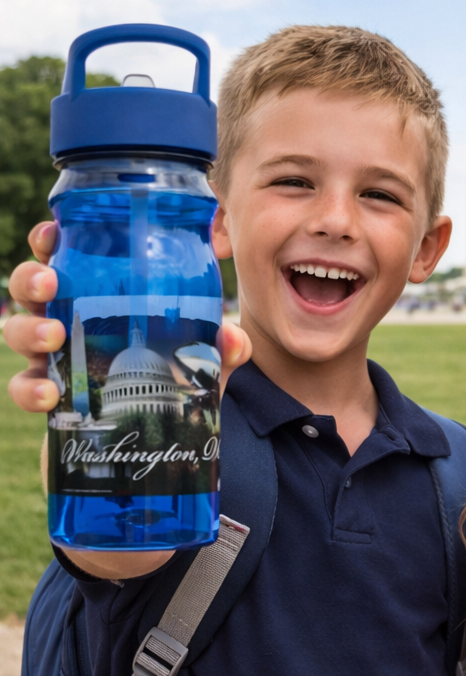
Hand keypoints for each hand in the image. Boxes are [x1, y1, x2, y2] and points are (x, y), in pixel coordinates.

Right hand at [5, 221, 251, 412]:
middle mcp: (69, 323)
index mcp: (99, 301)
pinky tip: (49, 395)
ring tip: (53, 337)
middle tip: (51, 283)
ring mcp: (53, 360)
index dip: (49, 242)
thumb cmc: (171, 386)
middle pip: (31, 290)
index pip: (66, 260)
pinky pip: (22, 389)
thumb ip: (219, 349)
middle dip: (31, 280)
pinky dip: (29, 390)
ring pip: (17, 332)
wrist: (156, 442)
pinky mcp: (49, 400)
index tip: (52, 233)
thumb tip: (233, 338)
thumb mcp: (200, 365)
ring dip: (29, 330)